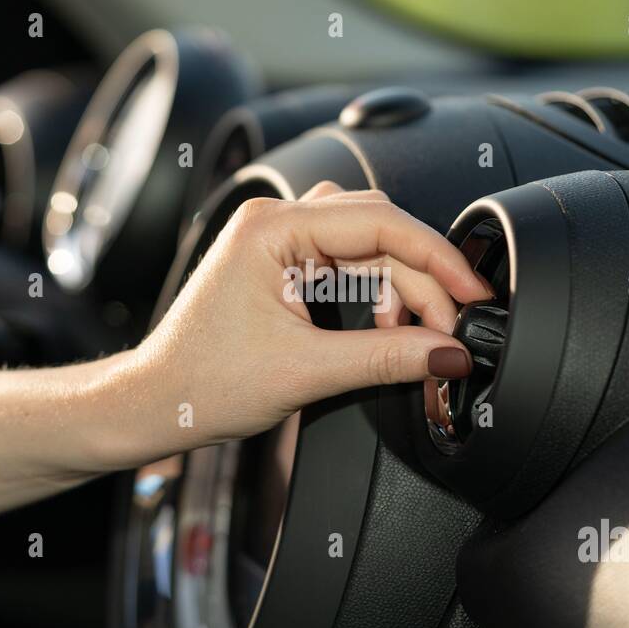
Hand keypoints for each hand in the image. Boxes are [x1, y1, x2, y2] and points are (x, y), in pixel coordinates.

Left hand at [120, 181, 491, 454]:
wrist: (156, 405)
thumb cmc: (201, 382)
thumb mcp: (307, 372)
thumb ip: (387, 358)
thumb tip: (448, 353)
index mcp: (272, 229)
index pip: (380, 222)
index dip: (437, 257)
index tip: (472, 290)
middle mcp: (275, 223)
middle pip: (380, 231)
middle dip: (423, 279)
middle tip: (451, 328)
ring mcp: (278, 242)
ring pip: (368, 248)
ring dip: (400, 288)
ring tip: (414, 335)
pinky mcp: (283, 266)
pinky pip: (348, 265)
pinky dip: (376, 294)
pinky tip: (384, 328)